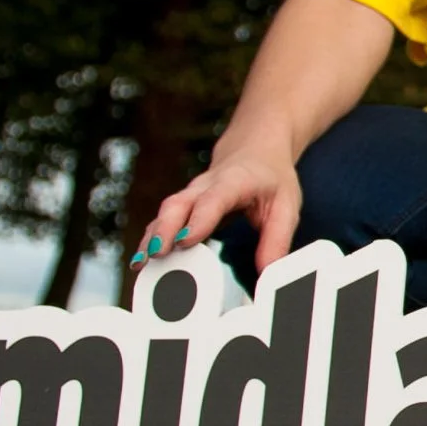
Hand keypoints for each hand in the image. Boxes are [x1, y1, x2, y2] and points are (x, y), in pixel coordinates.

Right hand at [136, 137, 302, 274]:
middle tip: (156, 255)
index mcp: (234, 182)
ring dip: (151, 238)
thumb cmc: (270, 180)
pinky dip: (151, 240)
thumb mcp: (286, 206)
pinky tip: (141, 263)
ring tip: (140, 264)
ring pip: (165, 213)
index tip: (184, 241)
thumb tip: (267, 274)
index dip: (198, 220)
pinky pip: (162, 222)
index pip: (213, 200)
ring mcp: (189, 195)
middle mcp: (205, 186)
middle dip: (164, 229)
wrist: (255, 152)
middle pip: (178, 204)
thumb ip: (277, 240)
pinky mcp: (181, 206)